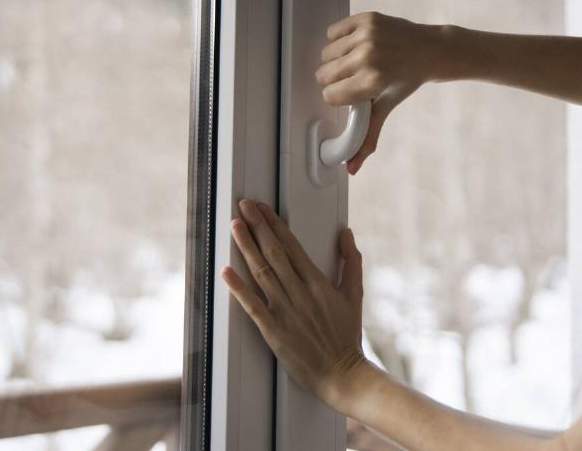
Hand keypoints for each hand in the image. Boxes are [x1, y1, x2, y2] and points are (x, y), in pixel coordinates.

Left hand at [221, 199, 368, 406]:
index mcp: (318, 283)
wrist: (342, 374)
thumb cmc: (346, 336)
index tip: (262, 209)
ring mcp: (286, 311)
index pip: (292, 245)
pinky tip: (227, 272)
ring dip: (247, 247)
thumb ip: (351, 262)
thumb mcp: (354, 295)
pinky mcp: (274, 331)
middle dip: (258, 227)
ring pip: (262, 272)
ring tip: (235, 227)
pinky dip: (239, 288)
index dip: (274, 224)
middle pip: (274, 253)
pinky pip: (252, 306)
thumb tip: (346, 233)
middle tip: (244, 207)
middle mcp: (300, 293)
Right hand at [315, 11, 442, 173]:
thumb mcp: (386, 108)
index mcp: (373, 81)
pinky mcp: (366, 18)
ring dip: (336, 59)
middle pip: (323, 75)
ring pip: (326, 53)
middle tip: (353, 78)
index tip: (351, 93)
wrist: (432, 49)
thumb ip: (366, 138)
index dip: (338, 97)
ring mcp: (367, 35)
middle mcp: (369, 56)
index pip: (330, 95)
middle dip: (334, 80)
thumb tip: (351, 169)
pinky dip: (340, 39)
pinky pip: (333, 31)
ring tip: (356, 61)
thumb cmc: (407, 80)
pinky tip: (356, 45)